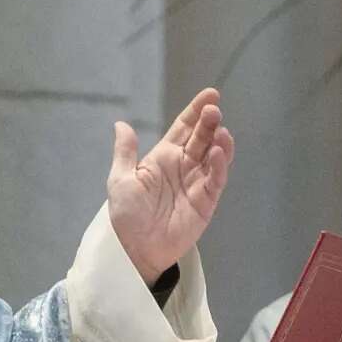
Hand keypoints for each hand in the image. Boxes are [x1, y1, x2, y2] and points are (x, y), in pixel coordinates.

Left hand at [107, 87, 234, 283]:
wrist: (134, 248)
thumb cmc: (126, 215)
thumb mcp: (120, 179)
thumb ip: (125, 152)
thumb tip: (121, 124)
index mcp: (164, 156)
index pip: (184, 127)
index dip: (196, 110)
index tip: (211, 94)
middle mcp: (184, 166)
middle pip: (201, 138)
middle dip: (209, 122)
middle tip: (213, 110)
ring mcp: (197, 183)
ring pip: (214, 156)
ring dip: (219, 141)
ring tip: (220, 130)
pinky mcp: (205, 202)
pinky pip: (216, 180)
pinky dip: (220, 165)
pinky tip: (219, 152)